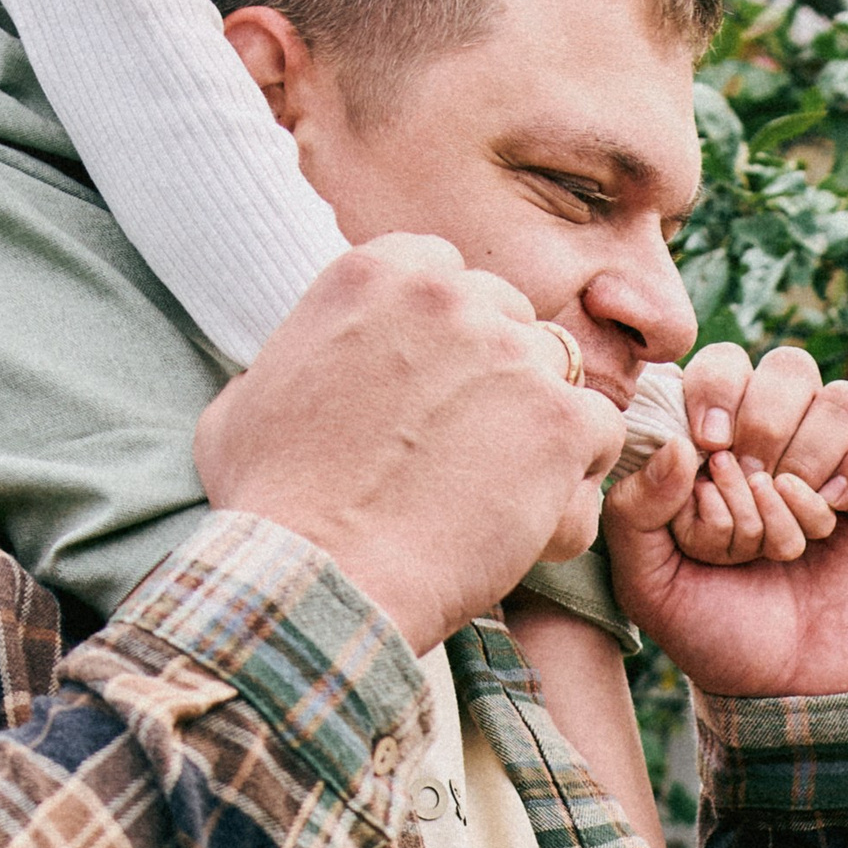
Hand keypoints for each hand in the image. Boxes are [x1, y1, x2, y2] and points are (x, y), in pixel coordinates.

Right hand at [196, 238, 621, 657]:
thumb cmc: (271, 502)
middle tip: (465, 443)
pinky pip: (601, 430)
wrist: (319, 576)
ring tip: (498, 486)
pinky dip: (576, 473)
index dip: (444, 333)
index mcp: (375, 272)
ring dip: (537, 421)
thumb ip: (298, 357)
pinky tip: (534, 512)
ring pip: (558, 372)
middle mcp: (450, 296)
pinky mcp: (561, 420)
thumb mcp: (245, 401)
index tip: (431, 383)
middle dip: (495, 373)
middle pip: (507, 317)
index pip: (445, 271)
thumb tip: (313, 362)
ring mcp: (512, 354)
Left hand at [605, 342, 847, 697]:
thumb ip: (635, 511)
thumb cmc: (715, 633)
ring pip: (842, 398)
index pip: (724, 364)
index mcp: (725, 444)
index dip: (716, 388)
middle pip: (789, 365)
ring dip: (812, 454)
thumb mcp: (648, 582)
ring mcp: (846, 464)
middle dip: (764, 419)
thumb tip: (679, 447)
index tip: (708, 446)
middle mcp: (786, 442)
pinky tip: (841, 508)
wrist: (788, 692)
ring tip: (797, 519)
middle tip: (753, 481)